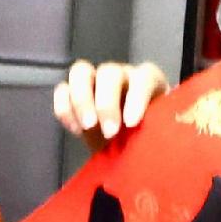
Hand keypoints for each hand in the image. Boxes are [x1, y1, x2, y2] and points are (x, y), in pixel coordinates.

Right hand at [52, 59, 167, 143]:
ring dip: (81, 100)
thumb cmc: (148, 139)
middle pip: (109, 73)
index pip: (144, 77)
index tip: (131, 123)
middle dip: (106, 103)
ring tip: (87, 127)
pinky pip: (62, 90)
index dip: (137, 97)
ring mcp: (95, 80)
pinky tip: (75, 129)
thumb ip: (156, 133)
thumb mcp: (158, 137)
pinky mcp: (73, 93)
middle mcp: (121, 75)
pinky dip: (65, 108)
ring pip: (80, 72)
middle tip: (109, 132)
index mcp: (148, 80)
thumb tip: (156, 142)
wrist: (130, 149)